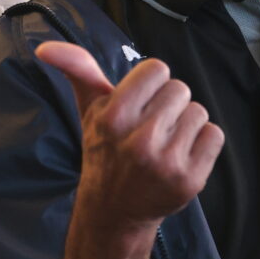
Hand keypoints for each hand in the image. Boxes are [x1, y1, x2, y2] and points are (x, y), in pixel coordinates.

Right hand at [35, 41, 224, 227]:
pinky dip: (203, 143)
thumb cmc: (105, 150)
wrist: (115, 211)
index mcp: (114, 117)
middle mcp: (140, 140)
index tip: (139, 104)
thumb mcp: (89, 109)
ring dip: (185, 124)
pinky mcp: (190, 179)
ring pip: (198, 111)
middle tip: (150, 128)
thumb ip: (77, 70)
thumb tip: (45, 47)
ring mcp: (166, 162)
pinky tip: (180, 156)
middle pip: (180, 89)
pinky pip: (214, 135)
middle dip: (168, 105)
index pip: (157, 68)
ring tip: (164, 143)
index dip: (151, 84)